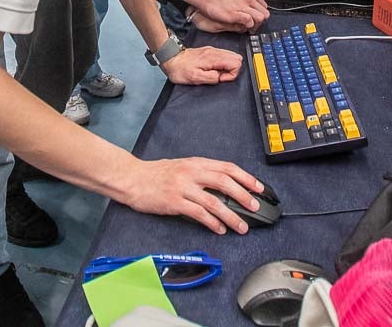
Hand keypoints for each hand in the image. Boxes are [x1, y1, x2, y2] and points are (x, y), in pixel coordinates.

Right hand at [121, 157, 262, 234]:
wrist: (132, 178)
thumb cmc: (155, 174)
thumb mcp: (181, 166)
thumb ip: (201, 173)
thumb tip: (223, 186)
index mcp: (196, 163)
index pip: (227, 167)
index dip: (246, 177)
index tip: (258, 187)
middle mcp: (191, 172)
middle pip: (225, 182)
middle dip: (244, 195)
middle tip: (255, 207)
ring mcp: (183, 187)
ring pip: (214, 201)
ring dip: (231, 215)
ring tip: (241, 226)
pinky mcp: (174, 202)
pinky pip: (198, 213)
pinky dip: (212, 222)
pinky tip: (219, 229)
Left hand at [161, 45, 242, 83]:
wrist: (171, 59)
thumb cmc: (180, 70)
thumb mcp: (195, 78)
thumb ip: (212, 77)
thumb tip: (221, 77)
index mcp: (213, 58)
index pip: (236, 63)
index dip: (231, 74)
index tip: (220, 79)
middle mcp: (214, 52)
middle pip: (237, 58)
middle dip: (232, 70)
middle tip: (219, 76)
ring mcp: (212, 51)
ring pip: (232, 56)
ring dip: (228, 67)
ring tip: (216, 73)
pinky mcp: (210, 51)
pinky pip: (224, 56)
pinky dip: (223, 64)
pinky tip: (213, 69)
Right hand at [188, 0, 269, 32]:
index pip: (264, 6)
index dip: (260, 14)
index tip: (256, 18)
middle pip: (264, 13)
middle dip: (260, 21)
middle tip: (253, 26)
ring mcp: (243, 6)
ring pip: (260, 18)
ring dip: (255, 25)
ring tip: (249, 28)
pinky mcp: (236, 14)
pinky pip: (249, 22)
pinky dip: (248, 26)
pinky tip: (243, 27)